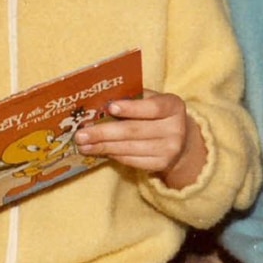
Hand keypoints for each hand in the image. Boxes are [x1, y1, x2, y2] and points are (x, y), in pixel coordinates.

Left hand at [73, 90, 206, 188]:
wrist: (181, 139)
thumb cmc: (157, 114)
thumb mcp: (152, 100)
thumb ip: (133, 98)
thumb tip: (100, 102)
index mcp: (173, 106)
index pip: (152, 107)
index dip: (131, 108)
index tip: (109, 107)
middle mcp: (175, 128)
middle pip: (135, 131)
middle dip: (104, 132)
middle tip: (81, 134)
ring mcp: (169, 149)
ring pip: (129, 148)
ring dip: (103, 147)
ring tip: (83, 145)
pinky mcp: (161, 164)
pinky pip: (131, 160)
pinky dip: (113, 155)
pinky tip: (99, 151)